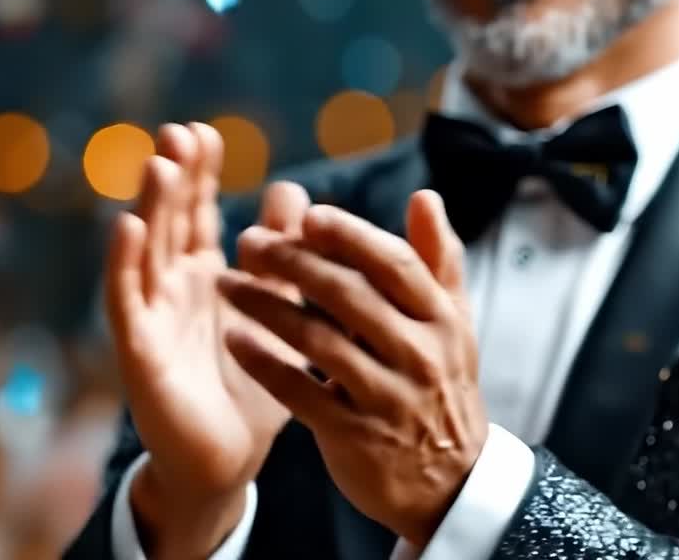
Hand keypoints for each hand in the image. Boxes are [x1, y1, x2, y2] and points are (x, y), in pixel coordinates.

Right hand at [106, 123, 309, 555]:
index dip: (198, 174)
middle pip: (167, 221)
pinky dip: (123, 264)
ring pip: (145, 252)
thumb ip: (281, 256)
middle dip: (172, 177)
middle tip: (178, 131)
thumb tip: (294, 188)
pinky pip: (126, 302)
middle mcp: (171, 289)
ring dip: (149, 206)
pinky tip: (126, 226)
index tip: (205, 132)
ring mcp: (151, 317)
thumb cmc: (250, 388)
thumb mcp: (275, 312)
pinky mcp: (138, 351)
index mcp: (203, 277)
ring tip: (159, 163)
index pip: (197, 212)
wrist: (227, 464)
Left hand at [219, 190, 487, 547]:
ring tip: (226, 284)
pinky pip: (299, 391)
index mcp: (441, 319)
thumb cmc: (440, 385)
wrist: (449, 482)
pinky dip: (263, 363)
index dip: (350, 236)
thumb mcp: (452, 325)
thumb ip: (438, 260)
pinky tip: (233, 339)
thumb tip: (426, 196)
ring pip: (317, 340)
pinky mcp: (353, 435)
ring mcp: (385, 397)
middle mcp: (417, 354)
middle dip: (293, 262)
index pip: (393, 265)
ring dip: (266, 306)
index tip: (307, 215)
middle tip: (249, 241)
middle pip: (349, 295)